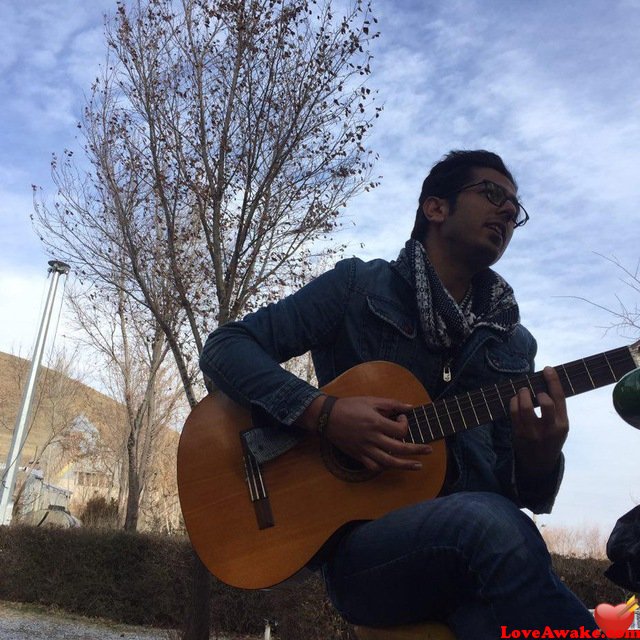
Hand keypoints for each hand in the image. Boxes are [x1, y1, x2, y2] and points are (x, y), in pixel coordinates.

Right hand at [321, 396, 431, 471]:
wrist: (327, 417)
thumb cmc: (349, 406)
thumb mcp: (371, 400)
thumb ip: (392, 404)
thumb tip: (410, 407)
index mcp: (376, 423)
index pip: (400, 430)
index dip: (405, 425)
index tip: (402, 419)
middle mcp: (372, 438)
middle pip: (400, 449)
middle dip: (417, 450)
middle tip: (429, 450)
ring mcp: (365, 449)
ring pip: (389, 462)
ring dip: (406, 465)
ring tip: (418, 465)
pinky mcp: (358, 455)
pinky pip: (374, 466)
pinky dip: (384, 467)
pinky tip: (391, 465)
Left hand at [510, 366, 568, 481]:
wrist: (539, 464)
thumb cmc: (550, 438)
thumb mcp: (559, 426)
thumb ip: (555, 409)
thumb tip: (545, 382)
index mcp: (563, 424)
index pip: (560, 398)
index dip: (553, 381)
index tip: (548, 369)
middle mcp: (550, 429)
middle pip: (546, 403)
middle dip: (537, 391)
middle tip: (531, 389)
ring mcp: (533, 433)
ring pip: (526, 407)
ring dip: (522, 394)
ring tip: (522, 391)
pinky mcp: (519, 434)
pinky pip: (514, 413)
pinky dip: (513, 402)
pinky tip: (515, 399)